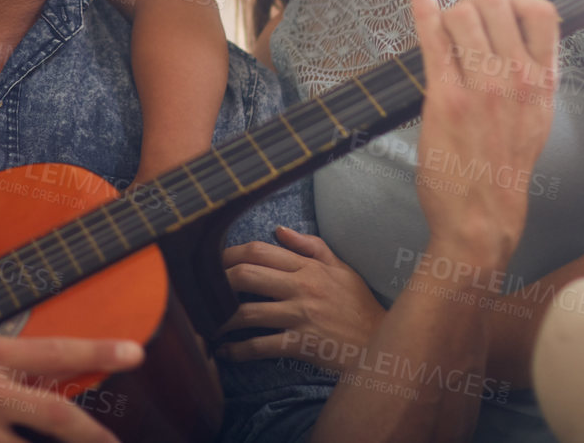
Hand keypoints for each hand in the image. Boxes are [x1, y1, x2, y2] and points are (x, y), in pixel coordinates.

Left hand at [217, 226, 385, 366]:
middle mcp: (300, 288)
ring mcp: (299, 316)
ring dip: (221, 320)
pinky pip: (261, 346)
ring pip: (247, 313)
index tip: (212, 263)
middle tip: (201, 292)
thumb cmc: (359, 306)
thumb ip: (311, 247)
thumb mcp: (341, 269)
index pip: (259, 251)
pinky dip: (238, 351)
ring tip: (207, 324)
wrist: (381, 344)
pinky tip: (225, 353)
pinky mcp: (301, 344)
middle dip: (217, 282)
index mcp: (307, 267)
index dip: (229, 255)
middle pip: (245, 276)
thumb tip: (279, 230)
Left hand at [410, 0, 558, 264]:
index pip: (542, 11)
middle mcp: (517, 78)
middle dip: (475, 4)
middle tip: (462, 25)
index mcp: (544, 82)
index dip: (515, 1)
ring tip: (444, 36)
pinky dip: (424, 8)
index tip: (498, 14)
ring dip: (450, 15)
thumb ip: (533, 77)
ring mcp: (482, 86)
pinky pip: (434, 38)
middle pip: (497, 3)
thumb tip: (521, 36)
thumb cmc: (505, 169)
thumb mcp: (537, 119)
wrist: (482, 217)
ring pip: (464, 14)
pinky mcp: (445, 97)